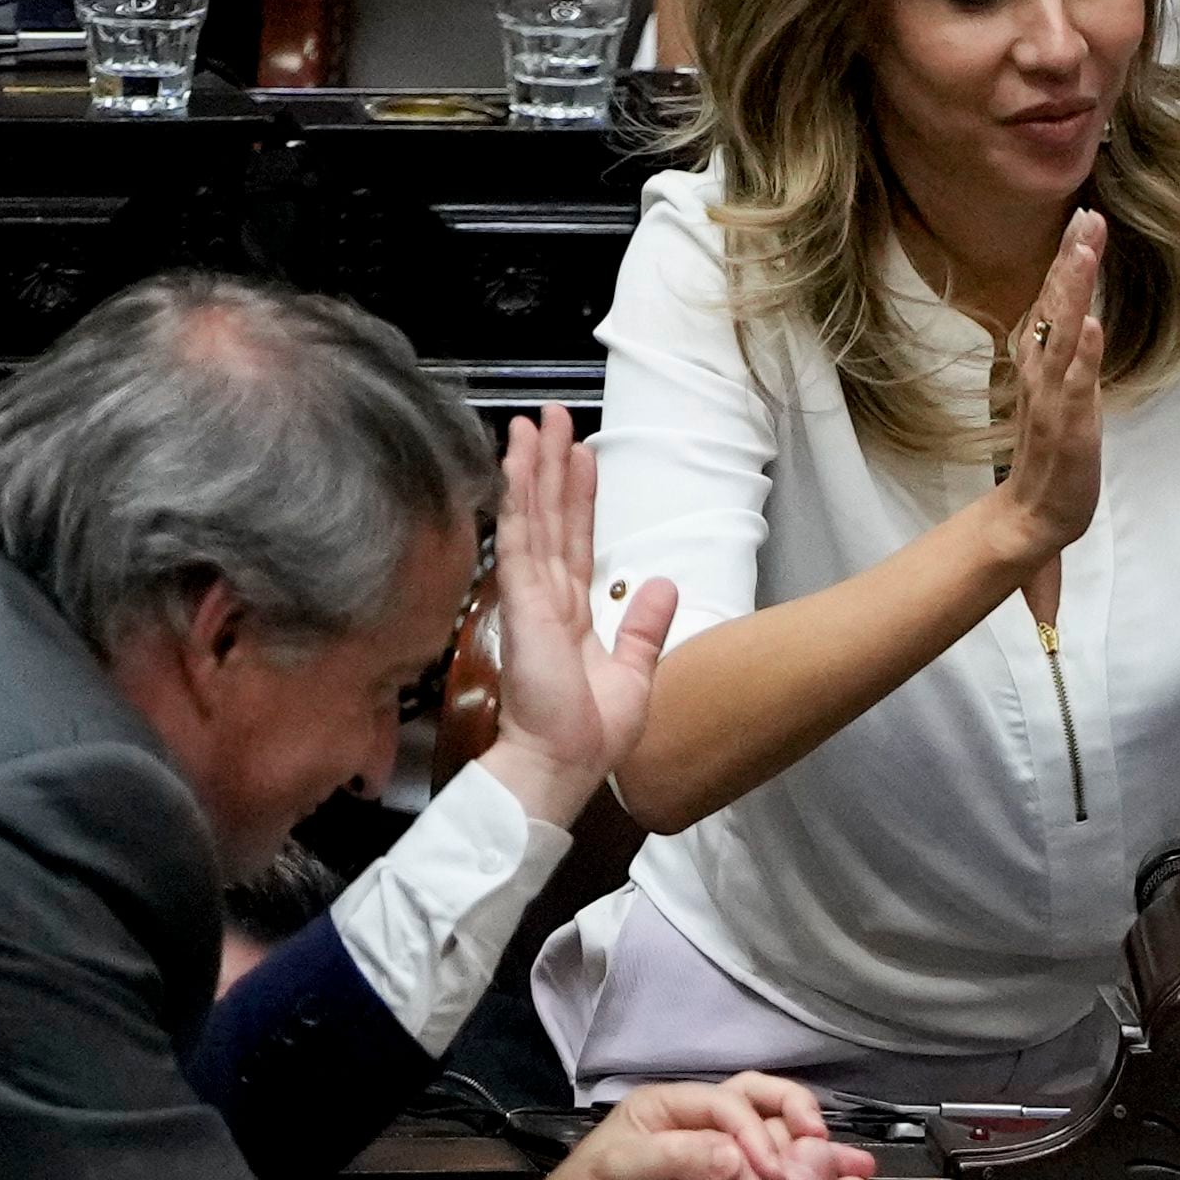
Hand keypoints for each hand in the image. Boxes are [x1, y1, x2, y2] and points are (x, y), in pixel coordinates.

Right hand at [478, 405, 672, 829]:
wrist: (564, 765)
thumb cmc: (589, 735)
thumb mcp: (636, 673)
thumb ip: (645, 627)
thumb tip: (663, 584)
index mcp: (571, 612)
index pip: (575, 539)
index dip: (578, 496)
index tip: (582, 455)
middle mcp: (546, 596)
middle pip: (550, 516)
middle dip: (550, 465)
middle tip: (551, 415)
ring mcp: (530, 595)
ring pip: (531, 515)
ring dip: (531, 466)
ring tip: (533, 421)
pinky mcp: (520, 600)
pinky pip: (518, 536)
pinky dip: (516, 496)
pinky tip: (515, 461)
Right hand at [989, 210, 1108, 607]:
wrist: (1033, 516)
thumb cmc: (1051, 457)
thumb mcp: (1062, 395)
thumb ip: (1070, 358)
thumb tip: (1083, 319)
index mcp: (1040, 364)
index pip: (1054, 302)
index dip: (1066, 261)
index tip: (1081, 219)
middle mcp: (1041, 372)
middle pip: (1055, 306)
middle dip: (1071, 260)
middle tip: (1086, 215)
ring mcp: (1053, 397)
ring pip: (1064, 335)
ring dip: (1074, 292)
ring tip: (1086, 251)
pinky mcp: (1068, 425)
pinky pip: (1075, 385)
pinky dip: (1085, 355)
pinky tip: (1094, 324)